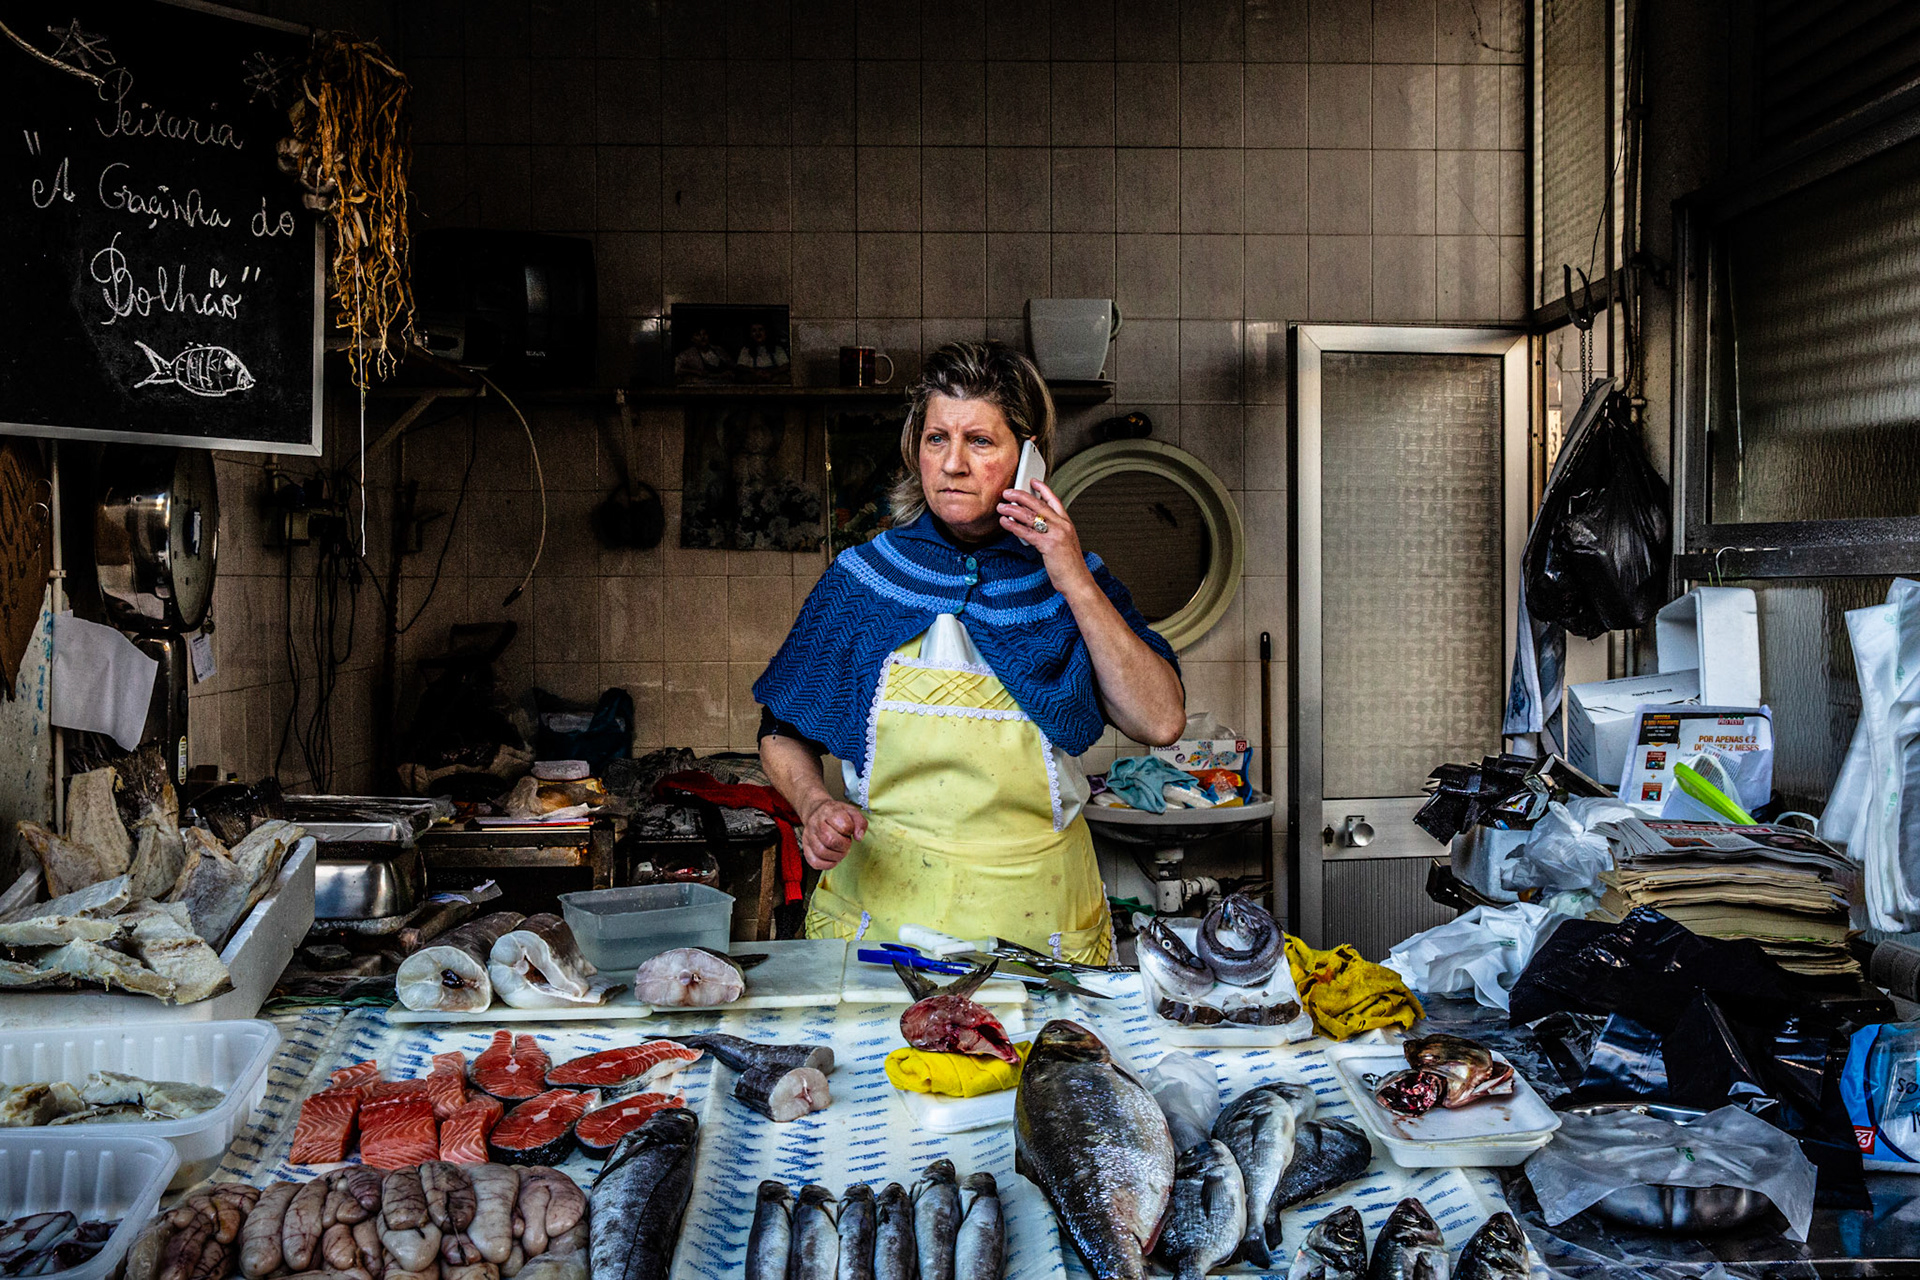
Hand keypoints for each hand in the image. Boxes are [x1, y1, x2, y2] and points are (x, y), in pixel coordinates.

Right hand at [800, 797, 866, 869]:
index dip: (850, 830)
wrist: (816, 811)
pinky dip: (827, 865)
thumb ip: (860, 823)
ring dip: (836, 856)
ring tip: (841, 852)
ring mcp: (809, 836)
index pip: (843, 825)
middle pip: (830, 840)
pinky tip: (833, 859)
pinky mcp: (806, 847)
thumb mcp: (851, 811)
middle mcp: (816, 823)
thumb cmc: (835, 813)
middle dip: (844, 846)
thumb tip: (859, 837)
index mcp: (829, 812)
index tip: (849, 831)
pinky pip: (814, 862)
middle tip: (846, 844)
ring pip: (821, 852)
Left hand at [998, 480, 1093, 595]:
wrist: (1077, 580)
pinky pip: (1026, 532)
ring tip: (1001, 507)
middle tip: (1008, 493)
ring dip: (1012, 509)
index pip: (1054, 500)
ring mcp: (1056, 534)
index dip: (1043, 489)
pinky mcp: (1048, 545)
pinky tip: (1005, 522)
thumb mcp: (1064, 543)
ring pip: (1030, 516)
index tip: (1032, 481)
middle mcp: (1062, 525)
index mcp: (1067, 523)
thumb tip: (1032, 525)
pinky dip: (1013, 526)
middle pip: (1038, 504)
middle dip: (1021, 496)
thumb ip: (1051, 532)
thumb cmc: (1070, 566)